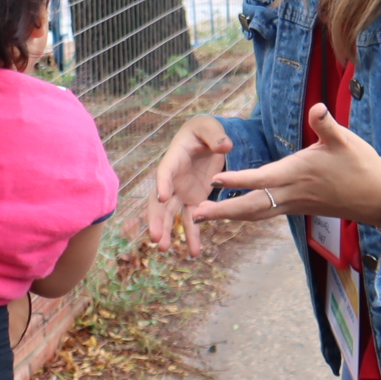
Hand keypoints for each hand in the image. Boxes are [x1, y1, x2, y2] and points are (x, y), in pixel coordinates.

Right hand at [146, 116, 233, 256]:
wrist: (207, 139)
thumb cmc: (205, 130)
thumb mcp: (209, 127)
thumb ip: (216, 136)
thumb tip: (225, 145)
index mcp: (174, 158)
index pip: (165, 172)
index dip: (162, 183)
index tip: (162, 197)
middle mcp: (173, 178)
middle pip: (160, 200)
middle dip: (156, 218)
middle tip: (156, 237)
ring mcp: (181, 191)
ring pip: (170, 214)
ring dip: (167, 231)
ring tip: (164, 249)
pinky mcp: (193, 200)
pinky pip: (191, 219)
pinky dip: (192, 235)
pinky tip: (194, 252)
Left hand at [203, 104, 380, 231]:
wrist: (378, 197)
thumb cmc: (361, 165)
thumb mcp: (346, 140)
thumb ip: (327, 125)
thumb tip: (318, 107)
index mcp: (298, 173)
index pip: (263, 178)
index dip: (239, 179)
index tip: (215, 180)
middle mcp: (292, 192)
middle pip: (252, 206)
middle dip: (223, 210)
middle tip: (194, 214)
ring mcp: (294, 203)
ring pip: (256, 213)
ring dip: (228, 215)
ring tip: (199, 216)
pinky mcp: (297, 207)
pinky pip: (266, 213)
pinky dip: (245, 214)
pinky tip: (230, 212)